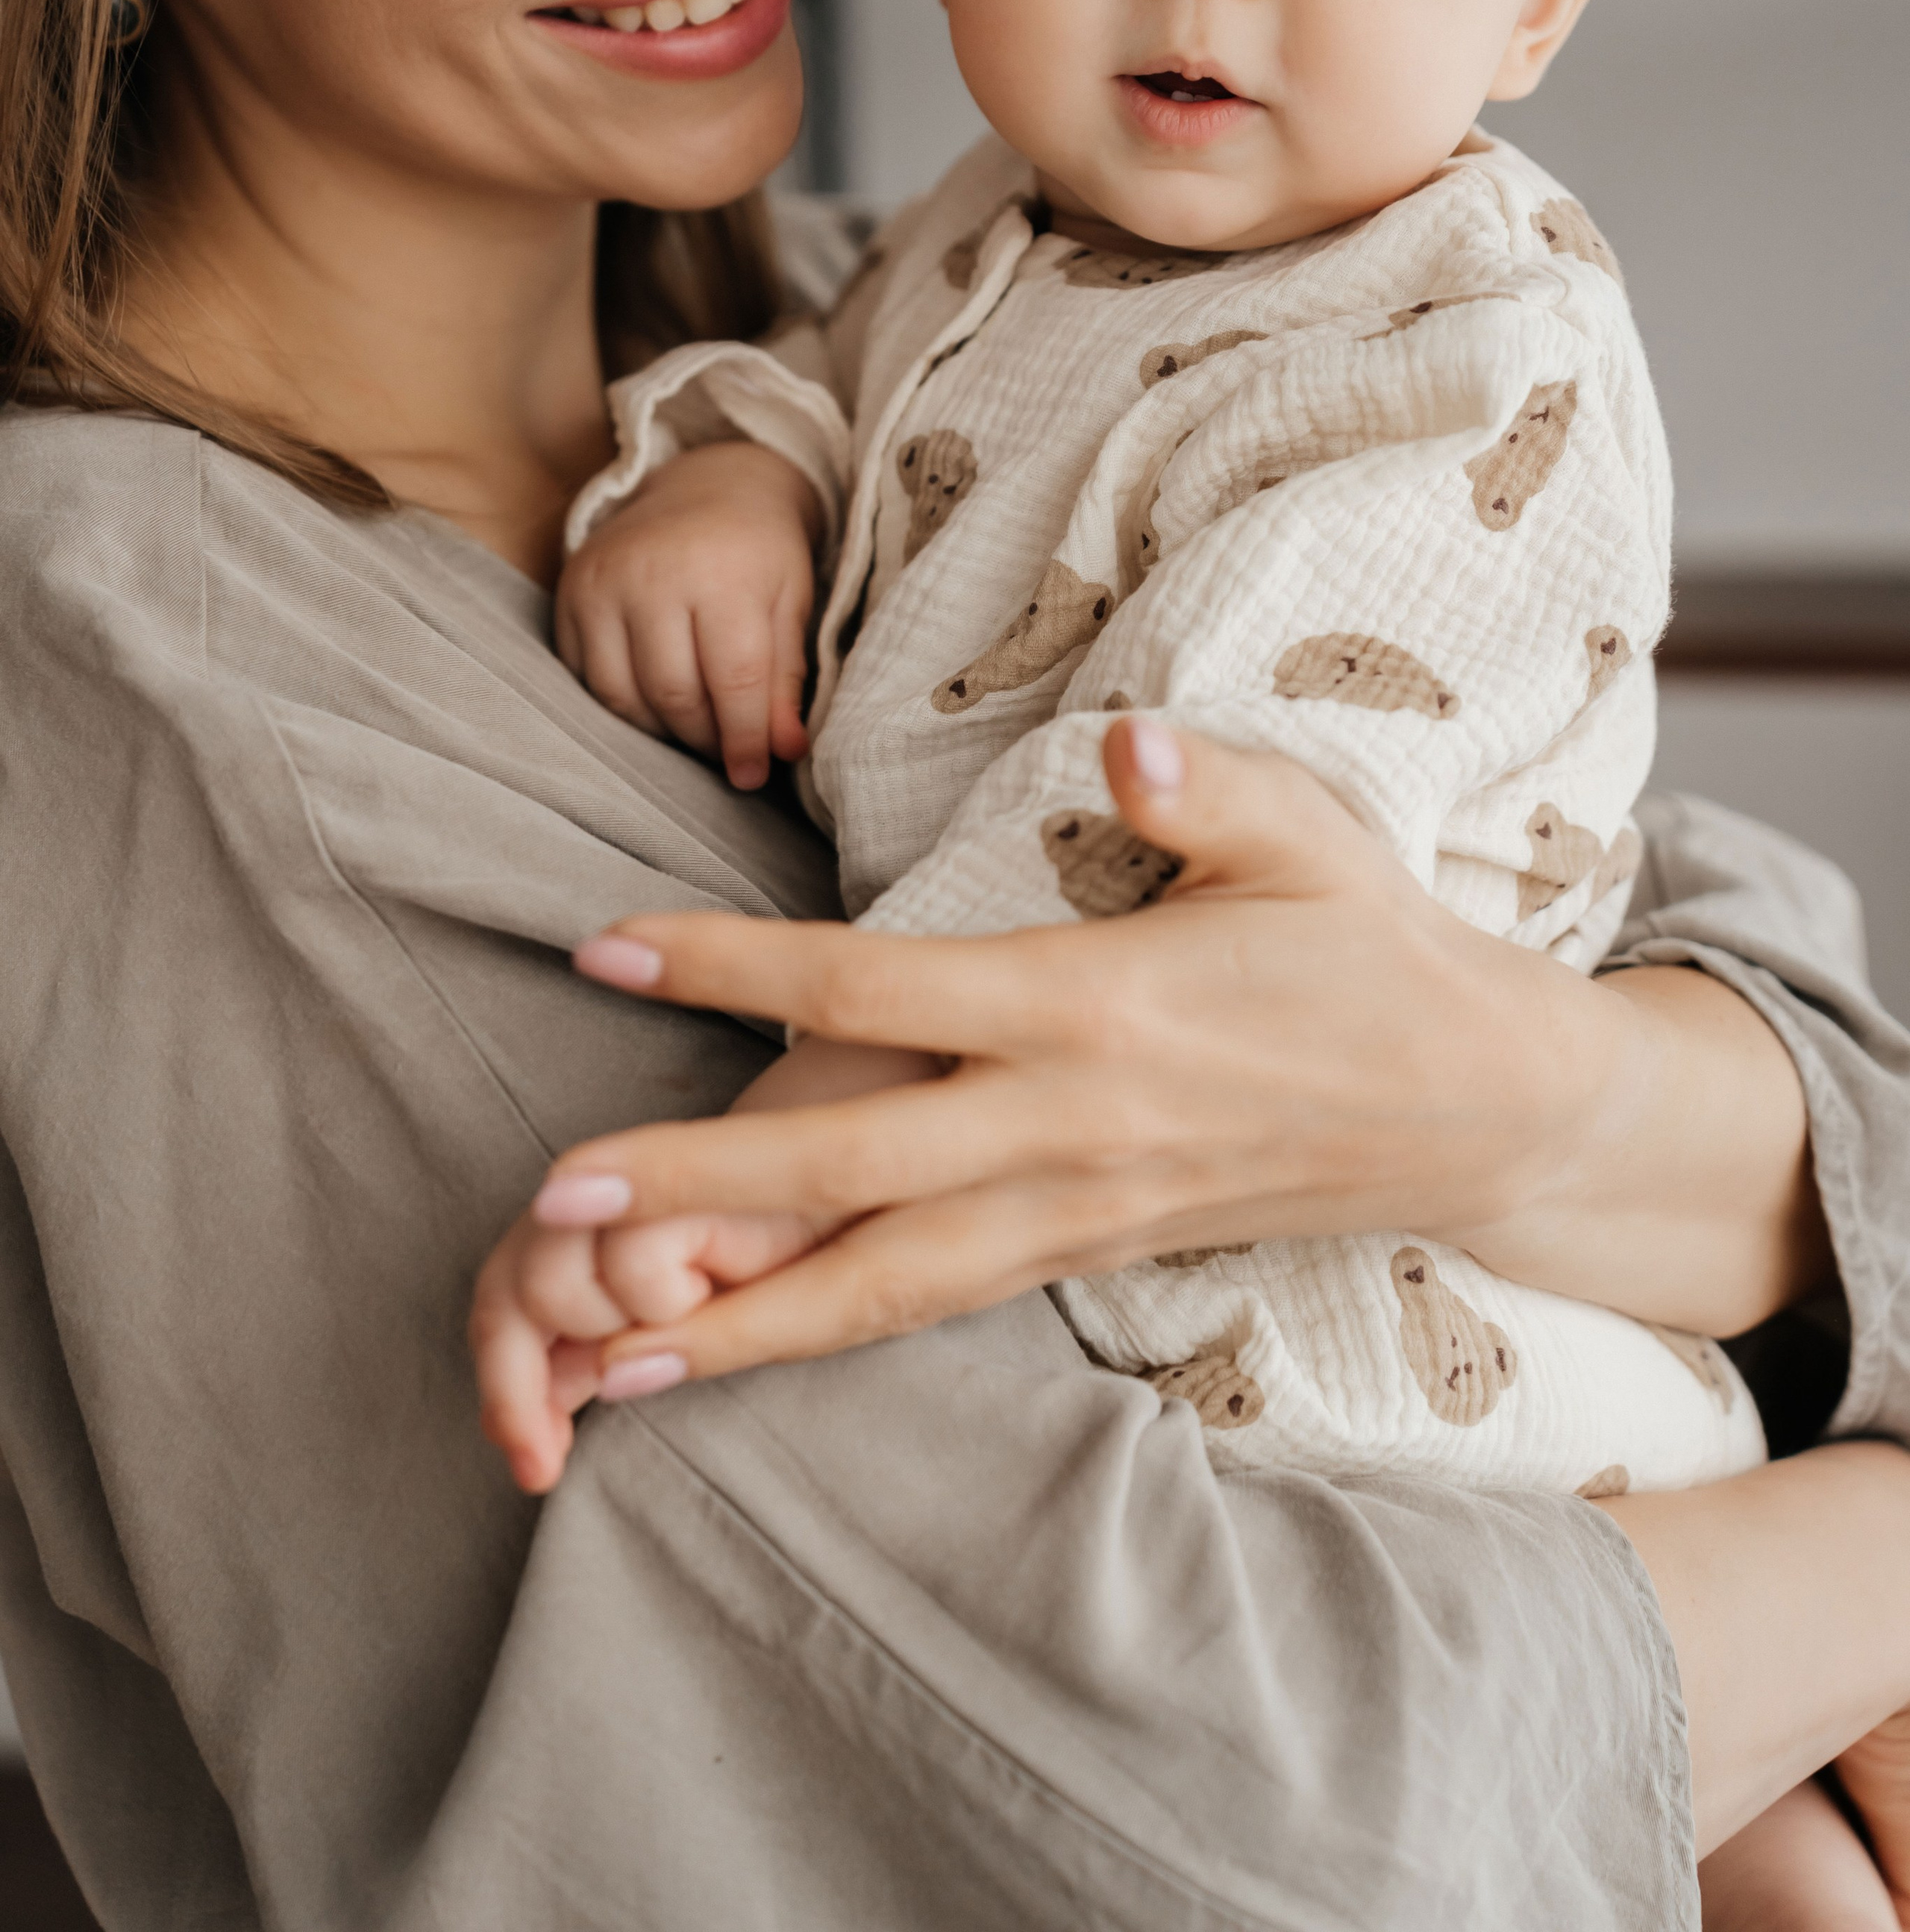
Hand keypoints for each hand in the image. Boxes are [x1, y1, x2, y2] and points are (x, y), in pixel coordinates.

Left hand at [476, 719, 1821, 1413]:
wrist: (1475, 1111)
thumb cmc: (1377, 951)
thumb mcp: (1316, 839)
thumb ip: (1211, 790)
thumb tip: (1125, 742)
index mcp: (1097, 1006)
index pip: (879, 989)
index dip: (732, 970)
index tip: (603, 948)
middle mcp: (1068, 1128)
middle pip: (850, 1171)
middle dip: (692, 1191)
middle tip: (544, 1198)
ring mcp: (1075, 1212)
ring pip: (882, 1287)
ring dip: (738, 1320)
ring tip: (595, 1354)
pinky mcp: (1086, 1256)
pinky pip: (932, 1306)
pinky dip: (822, 1337)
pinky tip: (730, 1355)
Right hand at [554, 441, 821, 788]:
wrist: (708, 484)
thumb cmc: (760, 551)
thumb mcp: (791, 605)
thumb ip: (785, 679)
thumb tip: (784, 751)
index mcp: (722, 574)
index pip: (732, 681)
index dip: (744, 739)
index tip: (752, 775)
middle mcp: (652, 574)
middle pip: (673, 695)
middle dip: (703, 738)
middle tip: (725, 749)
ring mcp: (602, 581)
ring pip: (620, 695)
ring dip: (660, 729)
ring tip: (694, 726)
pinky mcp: (570, 590)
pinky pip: (584, 676)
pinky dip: (620, 704)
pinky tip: (653, 702)